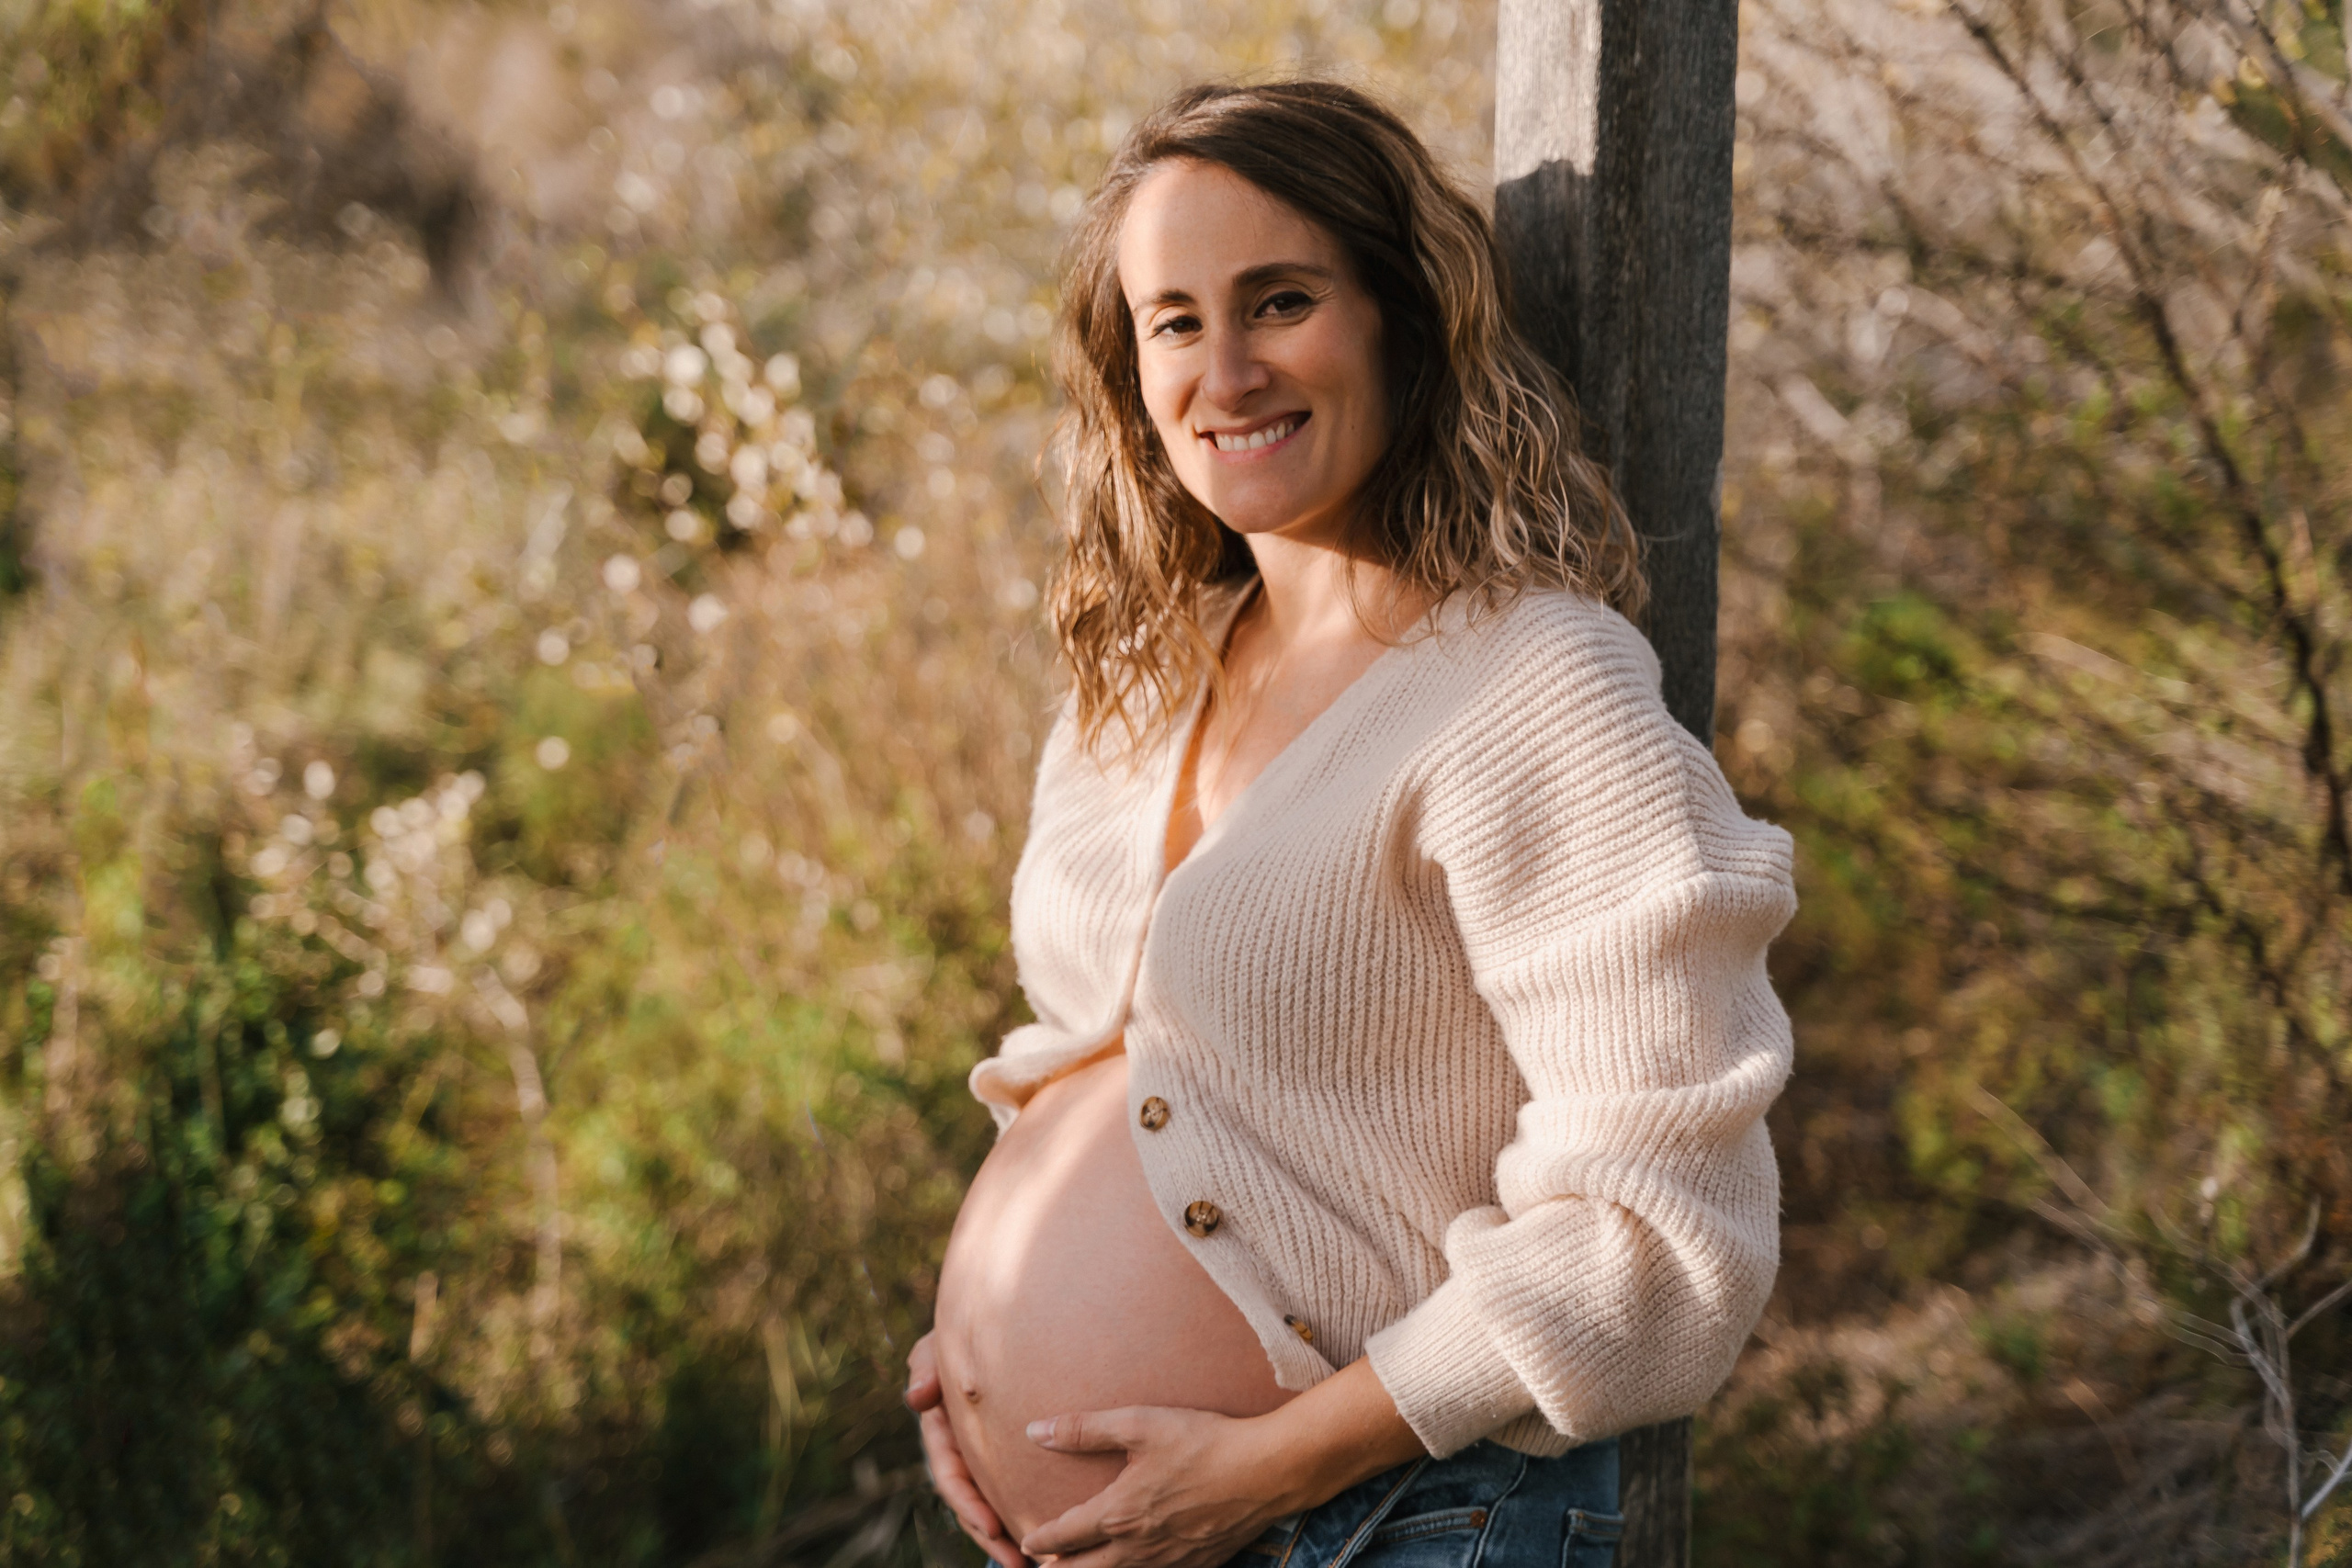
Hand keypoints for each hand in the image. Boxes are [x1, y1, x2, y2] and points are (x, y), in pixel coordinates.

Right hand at [906, 1333, 1027, 1567]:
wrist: (996, 1323)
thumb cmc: (959, 1335)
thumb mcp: (936, 1347)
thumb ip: (926, 1367)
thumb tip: (916, 1398)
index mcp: (942, 1432)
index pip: (950, 1476)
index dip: (967, 1505)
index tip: (991, 1527)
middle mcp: (961, 1449)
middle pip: (973, 1503)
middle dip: (991, 1537)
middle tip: (1017, 1563)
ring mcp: (983, 1454)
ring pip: (994, 1502)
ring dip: (1009, 1537)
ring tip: (1034, 1566)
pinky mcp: (1009, 1452)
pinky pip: (1016, 1485)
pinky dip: (1026, 1510)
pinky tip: (1054, 1534)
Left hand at [1019, 1407, 1294, 1567]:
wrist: (1266, 1471)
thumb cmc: (1203, 1442)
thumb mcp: (1139, 1424)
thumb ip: (1083, 1430)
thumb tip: (1035, 1431)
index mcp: (1119, 1514)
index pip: (1065, 1536)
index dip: (1040, 1540)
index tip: (1025, 1542)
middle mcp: (1139, 1546)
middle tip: (1045, 1566)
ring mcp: (1170, 1560)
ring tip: (1086, 1566)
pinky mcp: (1198, 1564)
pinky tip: (1140, 1565)